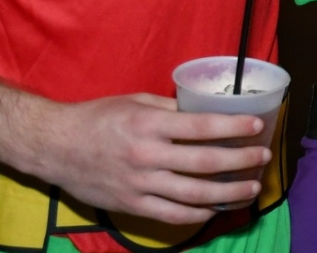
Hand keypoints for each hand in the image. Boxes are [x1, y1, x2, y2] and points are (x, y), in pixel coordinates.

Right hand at [22, 94, 268, 224]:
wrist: (54, 146)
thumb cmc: (97, 117)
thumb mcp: (135, 101)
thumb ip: (170, 108)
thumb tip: (204, 110)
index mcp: (149, 124)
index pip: (202, 127)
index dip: (234, 128)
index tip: (258, 127)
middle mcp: (147, 155)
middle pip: (205, 163)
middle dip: (240, 162)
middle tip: (262, 159)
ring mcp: (139, 184)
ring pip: (193, 193)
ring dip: (227, 192)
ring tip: (250, 188)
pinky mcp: (130, 205)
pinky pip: (171, 215)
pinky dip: (197, 214)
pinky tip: (214, 208)